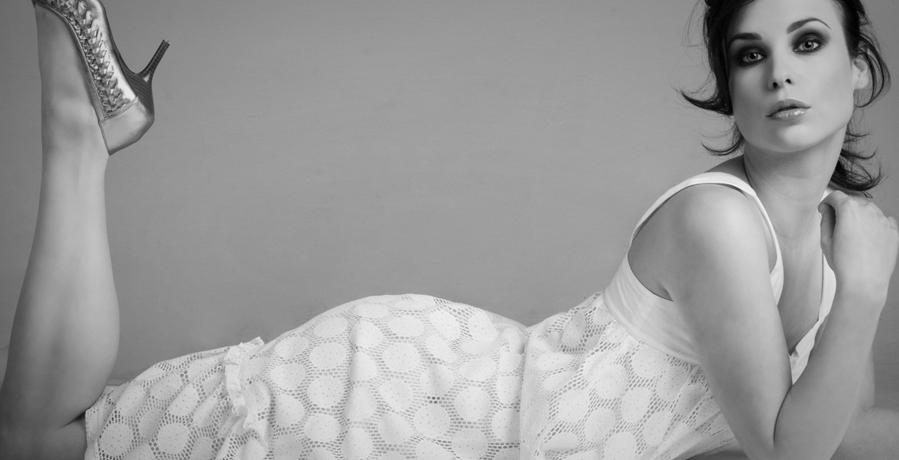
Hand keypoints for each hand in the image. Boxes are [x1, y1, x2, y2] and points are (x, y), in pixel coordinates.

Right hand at [819, 190, 898, 308]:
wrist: (865, 283)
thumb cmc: (846, 265)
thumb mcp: (826, 240)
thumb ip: (825, 220)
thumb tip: (828, 211)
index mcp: (849, 210)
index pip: (836, 196)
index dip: (827, 202)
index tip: (825, 209)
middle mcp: (869, 210)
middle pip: (853, 201)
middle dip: (844, 210)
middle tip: (837, 224)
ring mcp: (883, 220)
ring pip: (869, 210)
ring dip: (860, 216)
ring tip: (853, 235)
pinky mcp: (893, 231)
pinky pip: (882, 221)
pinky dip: (874, 224)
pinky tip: (867, 238)